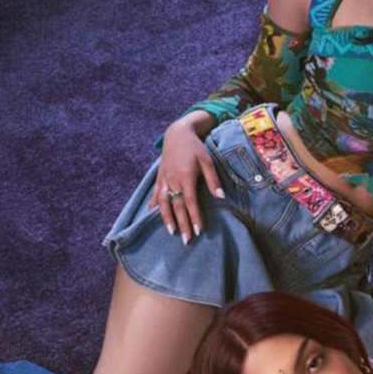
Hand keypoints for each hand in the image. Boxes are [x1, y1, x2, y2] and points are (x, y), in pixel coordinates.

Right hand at [150, 116, 223, 239]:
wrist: (177, 133)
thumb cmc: (195, 147)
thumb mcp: (208, 161)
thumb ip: (213, 180)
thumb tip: (220, 197)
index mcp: (186, 176)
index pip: (190, 202)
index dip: (194, 217)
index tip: (198, 231)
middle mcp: (173, 180)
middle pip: (177, 206)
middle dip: (182, 224)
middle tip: (186, 240)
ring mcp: (164, 179)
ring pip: (163, 202)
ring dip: (166, 218)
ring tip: (171, 232)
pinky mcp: (159, 177)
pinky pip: (154, 194)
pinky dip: (153, 205)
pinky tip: (152, 215)